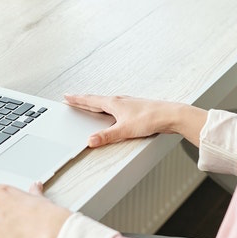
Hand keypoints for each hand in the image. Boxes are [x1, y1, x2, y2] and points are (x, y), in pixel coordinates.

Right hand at [64, 94, 202, 146]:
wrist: (169, 115)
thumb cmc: (150, 118)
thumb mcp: (125, 130)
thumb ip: (107, 136)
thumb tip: (91, 141)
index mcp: (113, 103)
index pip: (90, 100)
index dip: (77, 99)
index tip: (67, 97)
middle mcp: (119, 101)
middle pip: (96, 100)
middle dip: (83, 100)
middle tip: (72, 99)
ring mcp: (127, 104)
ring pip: (106, 102)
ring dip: (95, 103)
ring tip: (88, 104)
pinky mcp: (134, 109)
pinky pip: (115, 106)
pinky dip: (107, 107)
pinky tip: (111, 112)